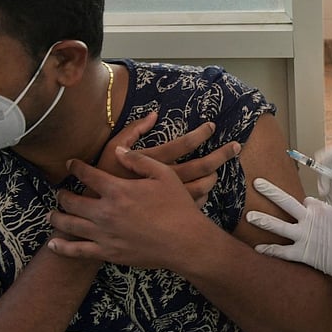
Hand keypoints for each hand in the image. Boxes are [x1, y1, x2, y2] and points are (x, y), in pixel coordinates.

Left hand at [47, 148, 217, 268]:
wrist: (185, 241)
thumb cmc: (178, 207)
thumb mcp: (163, 175)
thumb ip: (138, 160)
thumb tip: (118, 150)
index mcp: (117, 190)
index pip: (87, 174)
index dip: (76, 167)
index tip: (70, 163)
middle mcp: (105, 212)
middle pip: (72, 201)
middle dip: (63, 194)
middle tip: (60, 192)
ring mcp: (104, 234)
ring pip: (70, 225)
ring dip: (57, 218)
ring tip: (51, 214)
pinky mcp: (108, 253)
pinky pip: (78, 251)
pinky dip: (63, 248)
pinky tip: (54, 244)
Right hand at [97, 112, 240, 206]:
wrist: (96, 216)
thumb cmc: (102, 180)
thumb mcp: (111, 150)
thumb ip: (132, 131)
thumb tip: (154, 114)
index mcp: (154, 162)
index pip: (183, 144)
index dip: (200, 134)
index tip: (212, 126)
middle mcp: (166, 180)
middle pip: (202, 166)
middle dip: (221, 155)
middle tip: (235, 147)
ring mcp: (170, 199)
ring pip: (202, 187)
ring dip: (213, 176)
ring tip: (218, 169)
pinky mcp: (171, 213)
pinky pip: (195, 203)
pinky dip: (202, 195)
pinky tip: (204, 190)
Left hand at [246, 178, 331, 311]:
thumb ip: (325, 216)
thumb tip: (315, 213)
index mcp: (322, 208)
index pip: (304, 201)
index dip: (302, 206)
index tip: (302, 209)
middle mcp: (311, 219)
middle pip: (286, 201)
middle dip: (270, 191)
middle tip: (256, 183)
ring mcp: (306, 237)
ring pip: (278, 226)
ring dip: (262, 220)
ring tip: (248, 216)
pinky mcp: (304, 254)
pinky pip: (282, 252)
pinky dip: (269, 250)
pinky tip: (257, 248)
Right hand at [316, 145, 331, 211]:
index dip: (327, 160)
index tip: (322, 174)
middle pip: (329, 160)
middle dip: (323, 175)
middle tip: (324, 192)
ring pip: (327, 170)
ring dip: (325, 184)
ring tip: (329, 199)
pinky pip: (331, 178)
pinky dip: (329, 189)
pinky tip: (331, 199)